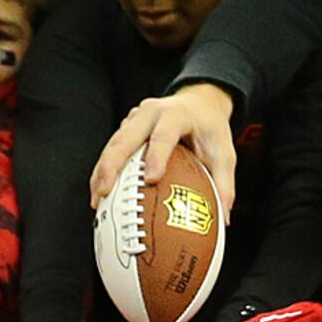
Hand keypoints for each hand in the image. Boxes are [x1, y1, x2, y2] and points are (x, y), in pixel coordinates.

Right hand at [92, 85, 237, 212]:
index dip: (156, 155)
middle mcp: (152, 112)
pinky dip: (103, 170)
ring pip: (113, 143)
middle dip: (112, 165)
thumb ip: (224, 185)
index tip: (151, 179)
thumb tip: (223, 219)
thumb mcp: (224, 154)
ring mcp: (135, 117)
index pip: (164, 134)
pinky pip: (112, 148)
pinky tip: (100, 193)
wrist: (198, 102)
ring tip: (97, 200)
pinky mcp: (127, 126)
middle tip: (105, 192)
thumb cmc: (210, 129)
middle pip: (126, 137)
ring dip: (101, 171)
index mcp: (177, 114)